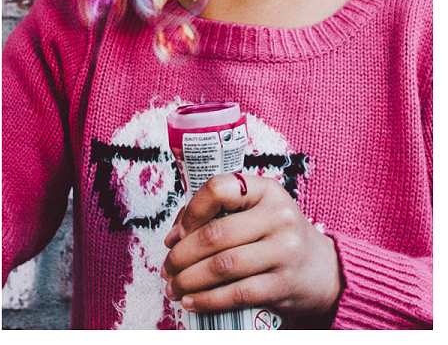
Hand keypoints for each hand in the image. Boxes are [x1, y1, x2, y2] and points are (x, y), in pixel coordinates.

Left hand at [163, 172, 341, 324]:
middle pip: (214, 235)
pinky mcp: (284, 283)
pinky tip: (191, 301)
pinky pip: (237, 293)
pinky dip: (208, 300)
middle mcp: (279, 217)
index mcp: (266, 191)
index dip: (189, 212)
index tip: (176, 233)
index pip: (218, 189)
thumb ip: (215, 214)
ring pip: (222, 266)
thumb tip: (173, 239)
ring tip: (174, 286)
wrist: (324, 270)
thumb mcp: (255, 212)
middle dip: (181, 255)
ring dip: (189, 279)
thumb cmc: (275, 236)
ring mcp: (284, 251)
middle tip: (167, 268)